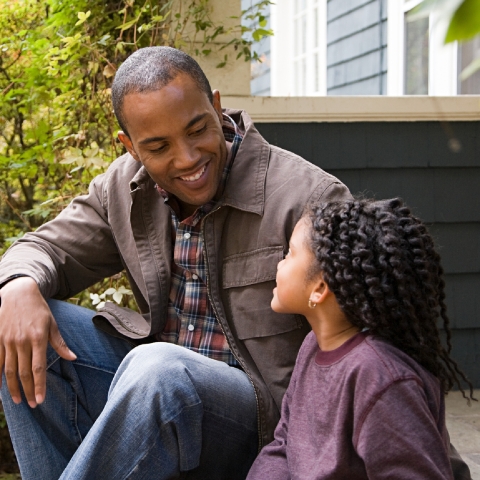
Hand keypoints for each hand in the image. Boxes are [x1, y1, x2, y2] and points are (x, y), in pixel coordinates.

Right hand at [0, 277, 75, 406]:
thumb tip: (73, 358)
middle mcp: (22, 341)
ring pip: (9, 370)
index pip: (38, 367)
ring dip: (13, 388)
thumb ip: (60, 343)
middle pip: (23, 373)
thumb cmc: (39, 310)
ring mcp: (8, 341)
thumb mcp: (52, 324)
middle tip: (33, 405)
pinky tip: (0, 388)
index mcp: (38, 338)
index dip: (39, 385)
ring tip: (18, 401)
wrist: (18, 294)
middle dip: (29, 390)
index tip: (41, 400)